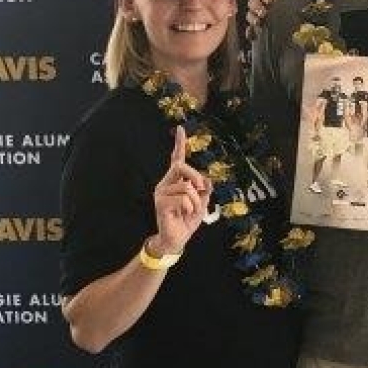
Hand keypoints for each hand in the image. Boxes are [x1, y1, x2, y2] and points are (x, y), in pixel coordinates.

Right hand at [151, 126, 209, 254]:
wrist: (177, 238)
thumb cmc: (187, 220)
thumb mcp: (202, 203)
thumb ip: (204, 190)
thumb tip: (207, 180)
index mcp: (175, 181)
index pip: (176, 159)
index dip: (179, 144)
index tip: (181, 128)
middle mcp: (165, 184)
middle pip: (181, 166)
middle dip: (195, 176)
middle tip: (201, 189)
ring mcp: (161, 193)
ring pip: (187, 187)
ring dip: (196, 200)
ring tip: (189, 210)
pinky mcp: (161, 203)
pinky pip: (184, 198)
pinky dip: (191, 207)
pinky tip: (183, 214)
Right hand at [243, 0, 296, 35]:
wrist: (301, 24)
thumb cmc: (297, 7)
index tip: (270, 0)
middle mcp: (263, 5)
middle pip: (253, 3)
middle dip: (256, 7)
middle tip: (264, 13)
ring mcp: (260, 17)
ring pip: (250, 16)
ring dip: (253, 18)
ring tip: (259, 23)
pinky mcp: (259, 31)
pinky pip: (250, 32)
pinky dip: (250, 33)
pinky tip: (254, 34)